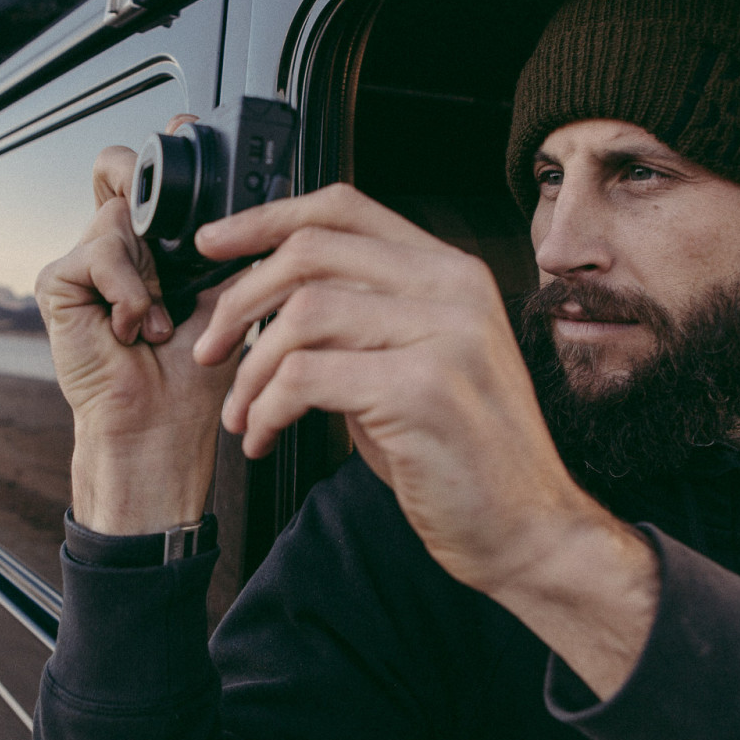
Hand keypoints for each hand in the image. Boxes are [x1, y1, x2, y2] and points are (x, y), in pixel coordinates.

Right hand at [35, 119, 238, 534]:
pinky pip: (97, 253)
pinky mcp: (58, 282)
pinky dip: (127, 292)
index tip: (186, 131)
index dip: (164, 152)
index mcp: (153, 247)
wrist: (162, 427)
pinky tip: (132, 328)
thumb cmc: (193, 376)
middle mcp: (116, 248)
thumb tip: (259, 195)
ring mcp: (84, 263)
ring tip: (157, 320)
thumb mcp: (225, 292)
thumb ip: (225, 242)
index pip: (149, 176)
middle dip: (147, 188)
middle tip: (170, 232)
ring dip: (149, 273)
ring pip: (116, 217)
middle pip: (120, 172)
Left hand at [190, 184, 657, 695]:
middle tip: (210, 347)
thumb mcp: (411, 365)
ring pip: (301, 315)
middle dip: (239, 300)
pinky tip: (264, 437)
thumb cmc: (462, 457)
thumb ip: (358, 320)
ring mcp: (443, 335)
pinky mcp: (422, 389)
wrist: (529, 530)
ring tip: (241, 413)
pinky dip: (266, 408)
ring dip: (250, 369)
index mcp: (450, 272)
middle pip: (310, 253)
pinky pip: (305, 377)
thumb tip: (265, 300)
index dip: (265, 219)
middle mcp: (453, 289)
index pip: (343, 209)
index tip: (214, 243)